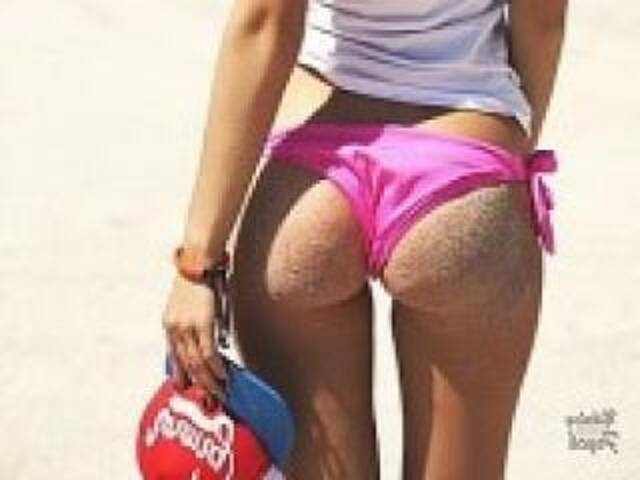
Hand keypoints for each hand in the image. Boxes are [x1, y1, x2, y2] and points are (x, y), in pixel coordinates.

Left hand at [161, 274, 227, 399]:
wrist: (198, 263)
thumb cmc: (198, 282)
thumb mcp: (187, 306)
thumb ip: (191, 325)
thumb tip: (206, 345)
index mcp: (169, 325)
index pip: (175, 357)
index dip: (182, 375)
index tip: (190, 388)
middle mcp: (174, 329)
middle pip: (186, 364)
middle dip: (199, 383)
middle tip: (210, 398)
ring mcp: (187, 327)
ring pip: (197, 362)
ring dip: (210, 380)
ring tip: (220, 392)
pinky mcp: (203, 323)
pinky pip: (209, 353)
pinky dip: (216, 367)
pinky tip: (223, 376)